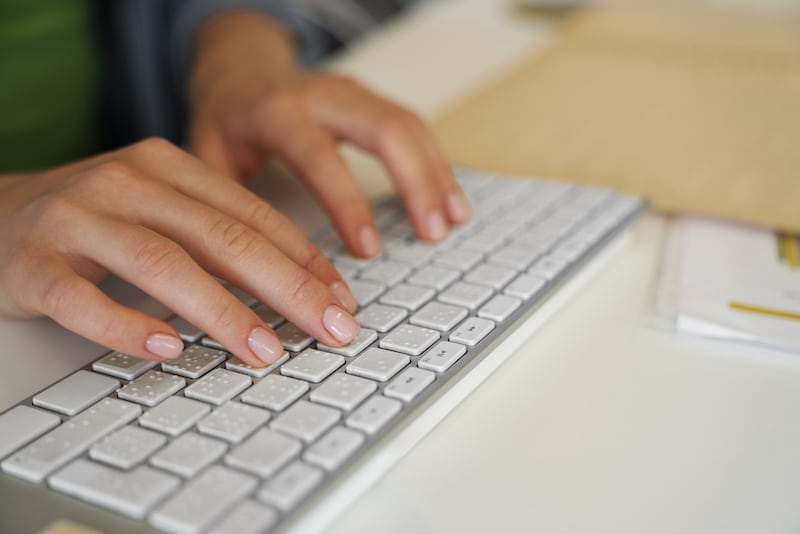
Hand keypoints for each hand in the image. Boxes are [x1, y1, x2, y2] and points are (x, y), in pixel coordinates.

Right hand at [0, 139, 358, 364]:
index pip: (252, 215)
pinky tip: (167, 349)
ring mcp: (77, 221)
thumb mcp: (161, 210)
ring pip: (161, 264)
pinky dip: (126, 325)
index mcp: (168, 168)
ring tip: (265, 351)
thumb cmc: (94, 219)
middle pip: (221, 238)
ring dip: (221, 311)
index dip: (304, 259)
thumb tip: (297, 287)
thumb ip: (218, 238)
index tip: (343, 300)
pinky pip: (83, 299)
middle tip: (332, 329)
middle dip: (286, 288)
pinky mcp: (32, 264)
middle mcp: (126, 185)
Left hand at [188, 12, 470, 257]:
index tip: (368, 249)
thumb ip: (223, 202)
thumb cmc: (227, 117)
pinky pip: (414, 126)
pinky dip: (437, 162)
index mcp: (277, 111)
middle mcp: (322, 95)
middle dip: (415, 182)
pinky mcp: (371, 101)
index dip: (347, 203)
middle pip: (384, 128)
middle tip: (432, 232)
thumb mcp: (206, 154)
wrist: (240, 69)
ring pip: (408, 125)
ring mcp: (352, 93)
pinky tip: (449, 198)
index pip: (320, 156)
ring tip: (454, 220)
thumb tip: (241, 264)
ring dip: (437, 173)